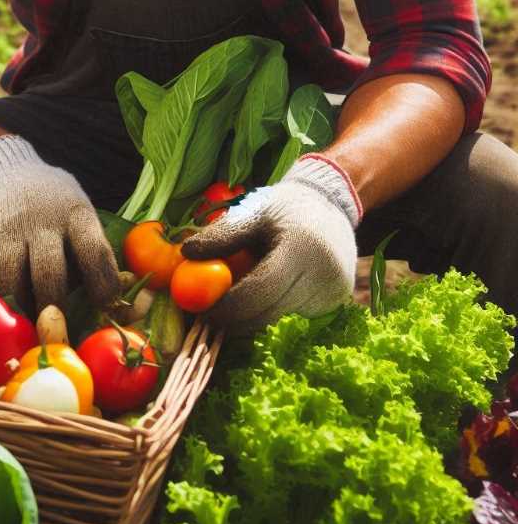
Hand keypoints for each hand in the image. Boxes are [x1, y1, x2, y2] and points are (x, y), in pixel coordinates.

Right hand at [0, 133, 120, 312]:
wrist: (4, 168)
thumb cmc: (51, 202)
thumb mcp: (78, 210)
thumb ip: (91, 246)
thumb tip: (110, 300)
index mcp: (75, 213)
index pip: (94, 251)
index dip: (102, 284)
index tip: (105, 306)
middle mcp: (41, 218)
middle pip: (48, 274)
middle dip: (53, 307)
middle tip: (55, 323)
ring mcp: (6, 225)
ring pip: (12, 280)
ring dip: (21, 305)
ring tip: (27, 314)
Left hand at [180, 155, 361, 332]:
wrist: (331, 204)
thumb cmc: (286, 207)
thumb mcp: (253, 212)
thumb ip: (222, 235)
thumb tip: (188, 254)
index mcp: (300, 248)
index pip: (259, 290)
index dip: (229, 307)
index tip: (202, 311)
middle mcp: (323, 275)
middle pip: (269, 313)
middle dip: (235, 319)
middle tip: (208, 315)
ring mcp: (332, 292)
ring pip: (281, 318)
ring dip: (253, 316)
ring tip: (235, 298)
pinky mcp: (335, 301)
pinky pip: (294, 315)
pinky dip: (273, 309)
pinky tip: (265, 292)